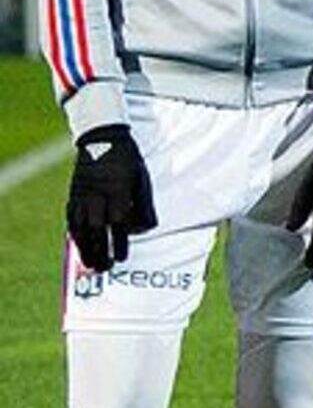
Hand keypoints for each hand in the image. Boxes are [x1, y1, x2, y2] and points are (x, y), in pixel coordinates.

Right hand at [67, 125, 156, 271]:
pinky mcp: (72, 195)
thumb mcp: (142, 178)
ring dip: (86, 248)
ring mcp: (81, 196)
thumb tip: (145, 229)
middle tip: (107, 268)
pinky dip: (75, 235)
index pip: (118, 223)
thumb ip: (143, 205)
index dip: (120, 243)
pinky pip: (71, 219)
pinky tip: (80, 246)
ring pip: (80, 228)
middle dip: (101, 251)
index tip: (123, 257)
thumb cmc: (128, 160)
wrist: (101, 139)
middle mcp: (96, 196)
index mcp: (117, 191)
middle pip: (96, 230)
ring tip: (92, 265)